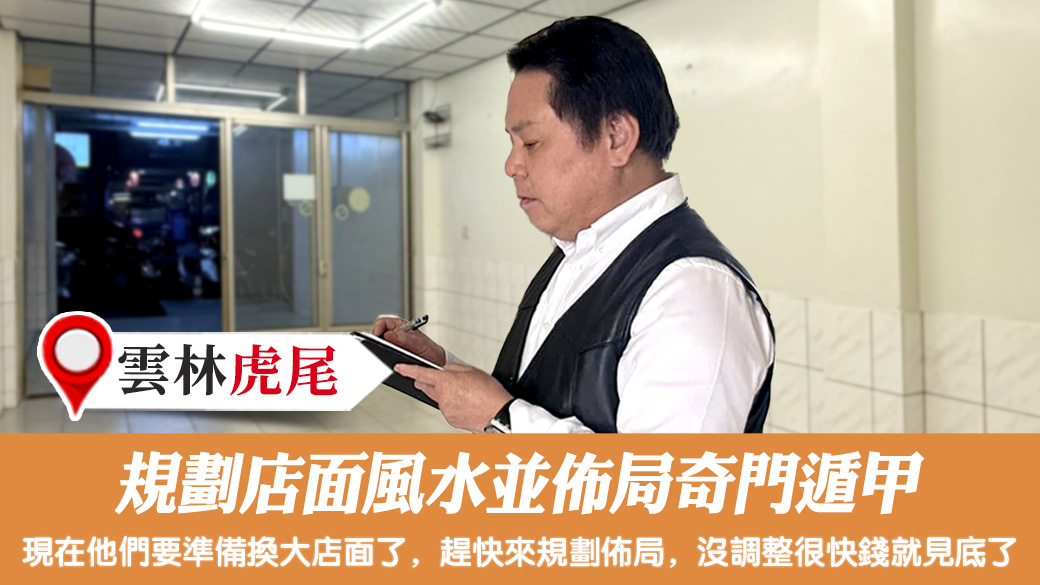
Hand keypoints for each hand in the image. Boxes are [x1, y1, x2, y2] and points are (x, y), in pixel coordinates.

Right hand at [372, 316, 446, 366]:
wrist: (436, 363)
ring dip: (379, 352)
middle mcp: (394, 335)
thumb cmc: (429, 349)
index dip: (377, 328)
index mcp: (399, 326)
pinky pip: (383, 358)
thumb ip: (404, 337)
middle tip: (378, 349)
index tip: (376, 336)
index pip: (382, 323)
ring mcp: (393, 346)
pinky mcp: (393, 357)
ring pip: (379, 347)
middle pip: (378, 335)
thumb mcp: (418, 342)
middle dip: (376, 342)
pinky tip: (388, 364)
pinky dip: (384, 360)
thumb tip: (388, 335)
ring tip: (384, 356)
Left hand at [394, 363, 512, 432]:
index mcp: (446, 382)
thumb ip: (454, 369)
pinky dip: (453, 405)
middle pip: (426, 387)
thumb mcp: (473, 371)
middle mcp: (443, 397)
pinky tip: (467, 404)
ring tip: (466, 395)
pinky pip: (447, 409)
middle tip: (443, 380)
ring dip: (445, 395)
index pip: (421, 374)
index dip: (408, 370)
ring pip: (438, 399)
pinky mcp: (450, 420)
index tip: (399, 367)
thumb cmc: (490, 394)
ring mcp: (446, 410)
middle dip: (429, 382)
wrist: (499, 415)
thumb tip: (444, 370)